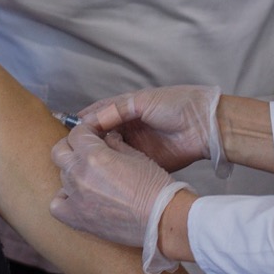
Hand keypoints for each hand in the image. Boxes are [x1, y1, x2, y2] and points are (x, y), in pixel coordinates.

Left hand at [51, 124, 190, 271]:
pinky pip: (56, 204)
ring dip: (73, 172)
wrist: (162, 219)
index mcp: (94, 155)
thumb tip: (105, 137)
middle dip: (72, 147)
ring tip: (91, 177)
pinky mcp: (76, 218)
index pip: (76, 133)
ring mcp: (75, 197)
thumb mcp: (137, 155)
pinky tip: (78, 197)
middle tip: (87, 152)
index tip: (94, 136)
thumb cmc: (155, 186)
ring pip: (62, 176)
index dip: (86, 132)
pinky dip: (63, 199)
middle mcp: (79, 174)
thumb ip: (115, 143)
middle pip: (59, 151)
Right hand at [79, 86, 226, 175]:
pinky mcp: (144, 161)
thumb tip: (91, 121)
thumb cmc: (176, 105)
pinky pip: (124, 164)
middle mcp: (128, 127)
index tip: (69, 132)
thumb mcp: (143, 102)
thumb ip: (117, 109)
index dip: (84, 122)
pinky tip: (100, 172)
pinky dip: (113, 167)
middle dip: (88, 142)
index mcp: (127, 108)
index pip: (99, 114)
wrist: (204, 125)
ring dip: (98, 156)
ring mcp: (136, 145)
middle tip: (72, 151)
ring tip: (82, 163)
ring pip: (110, 151)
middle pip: (101, 135)